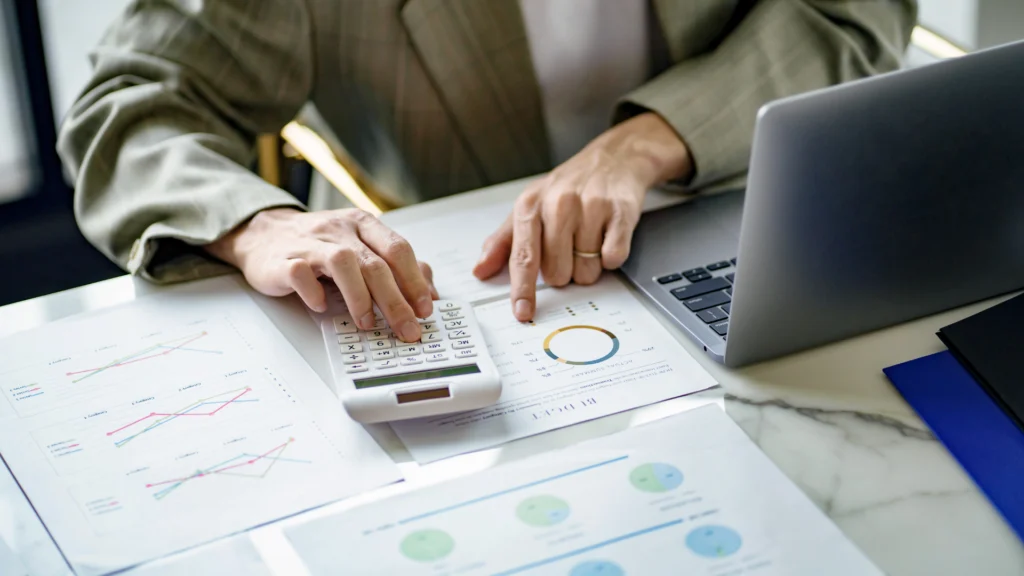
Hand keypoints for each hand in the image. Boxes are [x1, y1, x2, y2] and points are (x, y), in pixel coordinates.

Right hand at [205, 207, 437, 341]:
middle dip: (396, 301)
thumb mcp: (360, 248)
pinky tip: (321, 306)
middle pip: (375, 263)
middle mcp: (340, 230)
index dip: (415, 281)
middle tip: (407, 329)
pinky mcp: (284, 259)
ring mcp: (311, 243)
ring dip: (359, 297)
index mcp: (363, 224)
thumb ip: (394, 267)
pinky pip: (301, 274)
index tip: (425, 309)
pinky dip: (314, 292)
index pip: (398, 249)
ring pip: (343, 264)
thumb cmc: (319, 246)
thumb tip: (428, 294)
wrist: (263, 234)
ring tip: (367, 323)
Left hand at [473, 113, 691, 320]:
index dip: (523, 289)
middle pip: (558, 272)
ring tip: (590, 238)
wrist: (614, 158)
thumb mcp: (530, 206)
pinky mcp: (621, 212)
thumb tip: (481, 270)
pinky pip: (614, 258)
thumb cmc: (568, 187)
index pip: (523, 257)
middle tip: (570, 247)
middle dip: (565, 270)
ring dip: (589, 265)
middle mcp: (559, 204)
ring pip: (586, 270)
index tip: (523, 312)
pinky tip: (607, 236)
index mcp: (531, 206)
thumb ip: (503, 242)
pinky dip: (611, 257)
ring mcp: (591, 207)